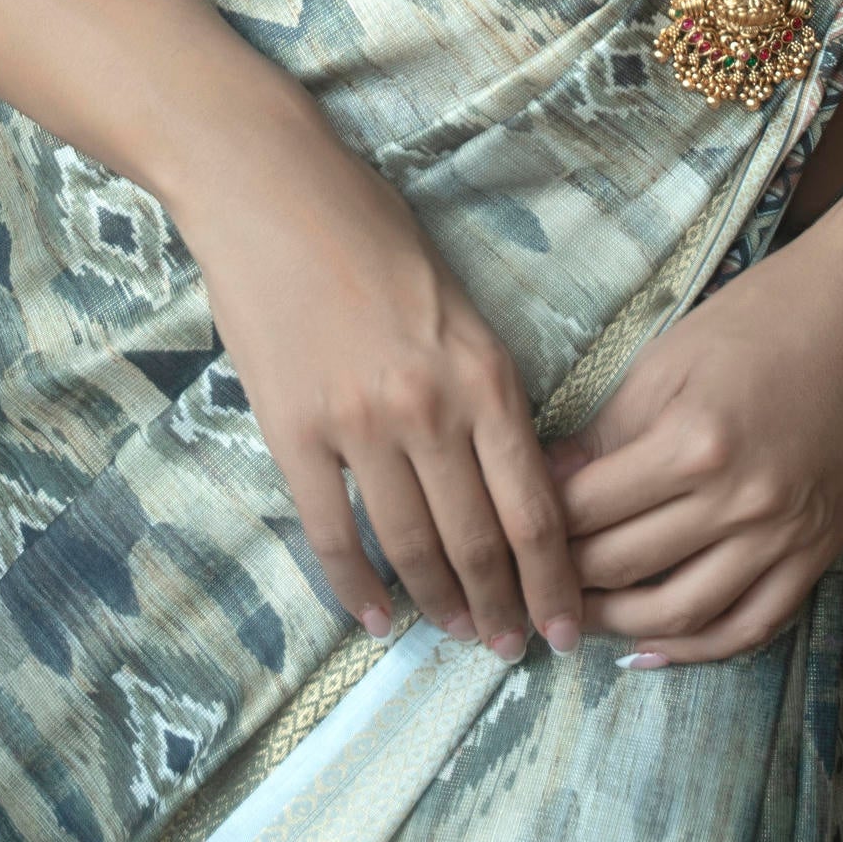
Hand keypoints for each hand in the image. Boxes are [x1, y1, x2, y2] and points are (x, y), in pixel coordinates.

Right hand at [177, 94, 583, 664]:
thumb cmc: (375, 233)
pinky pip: (332, 533)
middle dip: (503, 608)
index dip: (554, 583)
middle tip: (514, 650)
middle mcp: (432, 409)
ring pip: (412, 546)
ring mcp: (360, 425)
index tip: (568, 628)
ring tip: (459, 637)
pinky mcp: (293, 432)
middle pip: (480, 541)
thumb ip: (486, 390)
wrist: (274, 191)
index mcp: (486, 374)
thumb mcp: (461, 308)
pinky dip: (358, 588)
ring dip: (440, 605)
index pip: (535, 509)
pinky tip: (379, 619)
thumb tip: (514, 476)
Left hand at [547, 219, 842, 665]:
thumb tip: (546, 484)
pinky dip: (697, 648)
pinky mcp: (818, 552)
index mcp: (692, 443)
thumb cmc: (761, 318)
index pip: (586, 511)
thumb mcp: (666, 360)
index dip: (535, 526)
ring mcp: (784, 536)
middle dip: (563, 580)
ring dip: (617, 627)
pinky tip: (651, 649)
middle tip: (526, 581)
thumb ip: (606, 431)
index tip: (505, 530)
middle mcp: (739, 502)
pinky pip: (751, 626)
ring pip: (680, 613)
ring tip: (577, 619)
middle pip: (623, 566)